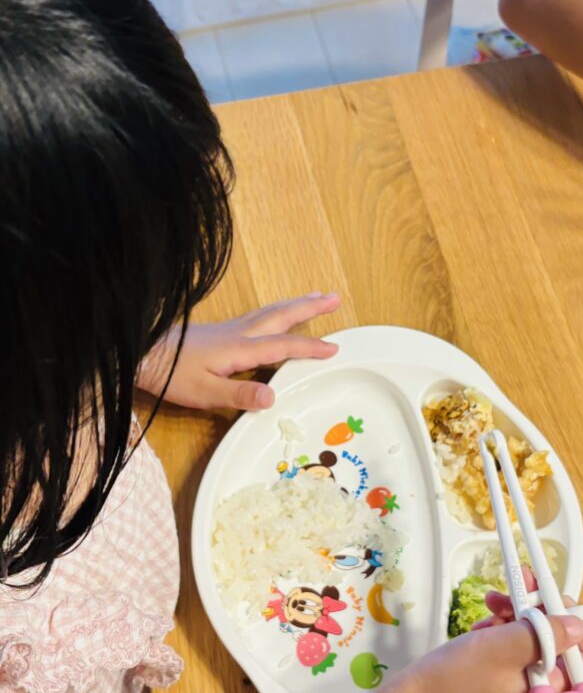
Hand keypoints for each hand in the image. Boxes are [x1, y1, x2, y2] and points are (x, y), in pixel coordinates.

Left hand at [137, 292, 339, 409]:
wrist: (139, 353)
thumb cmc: (169, 375)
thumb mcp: (204, 392)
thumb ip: (239, 394)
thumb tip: (273, 396)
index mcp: (240, 349)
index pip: (283, 345)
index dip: (310, 347)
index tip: (333, 349)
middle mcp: (239, 333)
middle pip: (281, 316)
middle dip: (310, 307)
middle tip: (335, 298)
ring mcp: (229, 329)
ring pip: (270, 311)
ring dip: (295, 304)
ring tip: (315, 296)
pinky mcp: (220, 331)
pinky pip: (258, 314)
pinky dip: (276, 309)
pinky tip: (276, 313)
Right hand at [341, 571, 582, 692]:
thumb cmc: (453, 683)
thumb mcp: (503, 648)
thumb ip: (547, 633)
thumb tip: (581, 624)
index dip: (579, 626)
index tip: (558, 598)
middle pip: (559, 644)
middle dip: (540, 611)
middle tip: (522, 583)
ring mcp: (517, 692)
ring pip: (533, 641)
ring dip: (516, 616)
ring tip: (492, 602)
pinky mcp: (497, 684)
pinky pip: (511, 651)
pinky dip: (500, 632)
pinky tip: (481, 626)